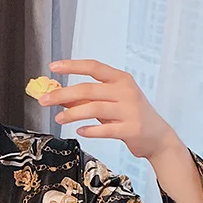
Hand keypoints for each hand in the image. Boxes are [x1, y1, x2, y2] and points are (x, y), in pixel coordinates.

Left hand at [38, 58, 178, 160]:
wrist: (157, 137)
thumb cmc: (130, 117)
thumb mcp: (109, 103)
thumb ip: (86, 99)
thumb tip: (58, 96)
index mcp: (120, 79)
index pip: (94, 67)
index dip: (72, 66)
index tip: (53, 67)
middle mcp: (125, 91)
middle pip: (88, 89)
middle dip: (63, 94)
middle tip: (44, 100)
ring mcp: (129, 109)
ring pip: (94, 108)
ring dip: (72, 113)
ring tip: (58, 119)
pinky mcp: (131, 128)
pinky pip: (106, 129)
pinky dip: (90, 130)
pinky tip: (79, 131)